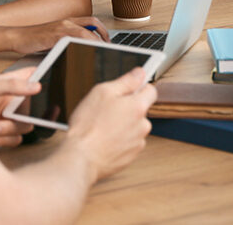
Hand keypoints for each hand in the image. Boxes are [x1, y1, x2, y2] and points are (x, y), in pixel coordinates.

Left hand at [0, 67, 38, 147]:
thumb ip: (11, 84)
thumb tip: (36, 85)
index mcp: (10, 84)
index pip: (32, 74)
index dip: (43, 74)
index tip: (47, 79)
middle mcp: (13, 101)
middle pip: (35, 106)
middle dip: (21, 115)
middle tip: (8, 115)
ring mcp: (11, 118)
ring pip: (26, 126)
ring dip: (7, 129)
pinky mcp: (7, 134)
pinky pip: (17, 139)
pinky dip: (3, 139)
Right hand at [6, 17, 109, 53]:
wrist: (17, 37)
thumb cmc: (34, 40)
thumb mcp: (55, 40)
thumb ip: (68, 41)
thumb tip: (81, 50)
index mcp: (68, 22)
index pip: (91, 21)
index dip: (102, 30)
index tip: (107, 40)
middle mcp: (67, 22)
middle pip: (93, 22)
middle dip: (104, 33)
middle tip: (109, 46)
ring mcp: (62, 27)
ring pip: (86, 30)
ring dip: (97, 40)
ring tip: (102, 50)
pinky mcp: (55, 34)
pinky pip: (75, 37)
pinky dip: (84, 42)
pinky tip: (88, 52)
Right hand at [66, 67, 156, 181]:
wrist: (81, 158)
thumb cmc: (88, 126)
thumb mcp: (102, 92)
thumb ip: (125, 81)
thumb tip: (139, 73)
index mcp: (137, 107)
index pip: (151, 91)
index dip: (139, 88)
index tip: (129, 89)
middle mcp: (143, 125)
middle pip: (140, 110)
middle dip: (127, 108)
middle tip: (107, 110)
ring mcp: (138, 142)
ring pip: (133, 127)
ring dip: (122, 125)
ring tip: (102, 128)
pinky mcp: (131, 156)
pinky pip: (128, 142)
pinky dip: (119, 141)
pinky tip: (104, 140)